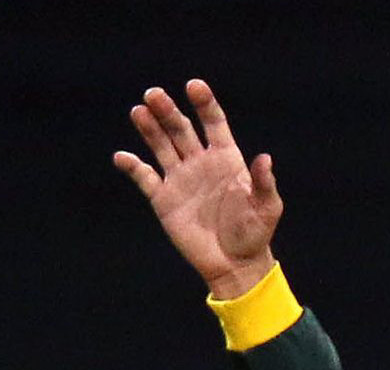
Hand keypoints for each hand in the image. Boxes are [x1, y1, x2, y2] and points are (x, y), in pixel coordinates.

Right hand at [113, 80, 281, 298]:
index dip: (204, 103)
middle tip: (154, 95)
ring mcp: (180, 179)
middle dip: (168, 111)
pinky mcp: (164, 199)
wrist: (235, 264)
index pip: (213, 123)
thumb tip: (264, 158)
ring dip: (149, 128)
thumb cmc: (255, 235)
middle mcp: (200, 163)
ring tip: (139, 111)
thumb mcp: (267, 208)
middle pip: (181, 129)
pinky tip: (123, 157)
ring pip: (160, 145)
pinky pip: (144, 177)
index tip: (194, 86)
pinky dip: (132, 166)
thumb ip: (264, 183)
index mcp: (226, 159)